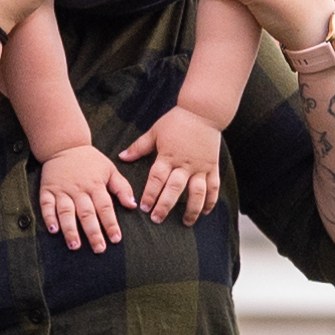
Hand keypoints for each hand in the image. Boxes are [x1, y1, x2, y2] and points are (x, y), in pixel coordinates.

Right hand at [34, 142, 127, 251]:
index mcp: (96, 185)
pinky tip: (53, 230)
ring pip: (66, 212)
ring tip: (75, 245)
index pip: (105, 207)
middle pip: (87, 213)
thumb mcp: (110, 169)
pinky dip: (49, 217)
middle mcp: (79, 189)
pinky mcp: (47, 190)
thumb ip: (122, 187)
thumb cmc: (90, 160)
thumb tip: (133, 205)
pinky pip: (46, 205)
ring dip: (70, 229)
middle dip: (93, 232)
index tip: (116, 239)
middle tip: (99, 249)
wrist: (64, 144)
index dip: (111, 223)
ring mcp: (62, 190)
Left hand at [124, 101, 231, 222]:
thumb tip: (122, 157)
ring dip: (192, 209)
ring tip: (186, 222)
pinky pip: (213, 186)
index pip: (157, 179)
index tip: (144, 208)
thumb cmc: (177, 120)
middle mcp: (185, 164)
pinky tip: (206, 212)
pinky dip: (210, 200)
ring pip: (197, 192)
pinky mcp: (212, 166)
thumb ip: (139, 146)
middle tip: (158, 219)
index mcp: (168, 156)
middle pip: (175, 189)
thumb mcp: (155, 131)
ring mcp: (200, 167)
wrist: (203, 111)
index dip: (150, 194)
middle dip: (165, 206)